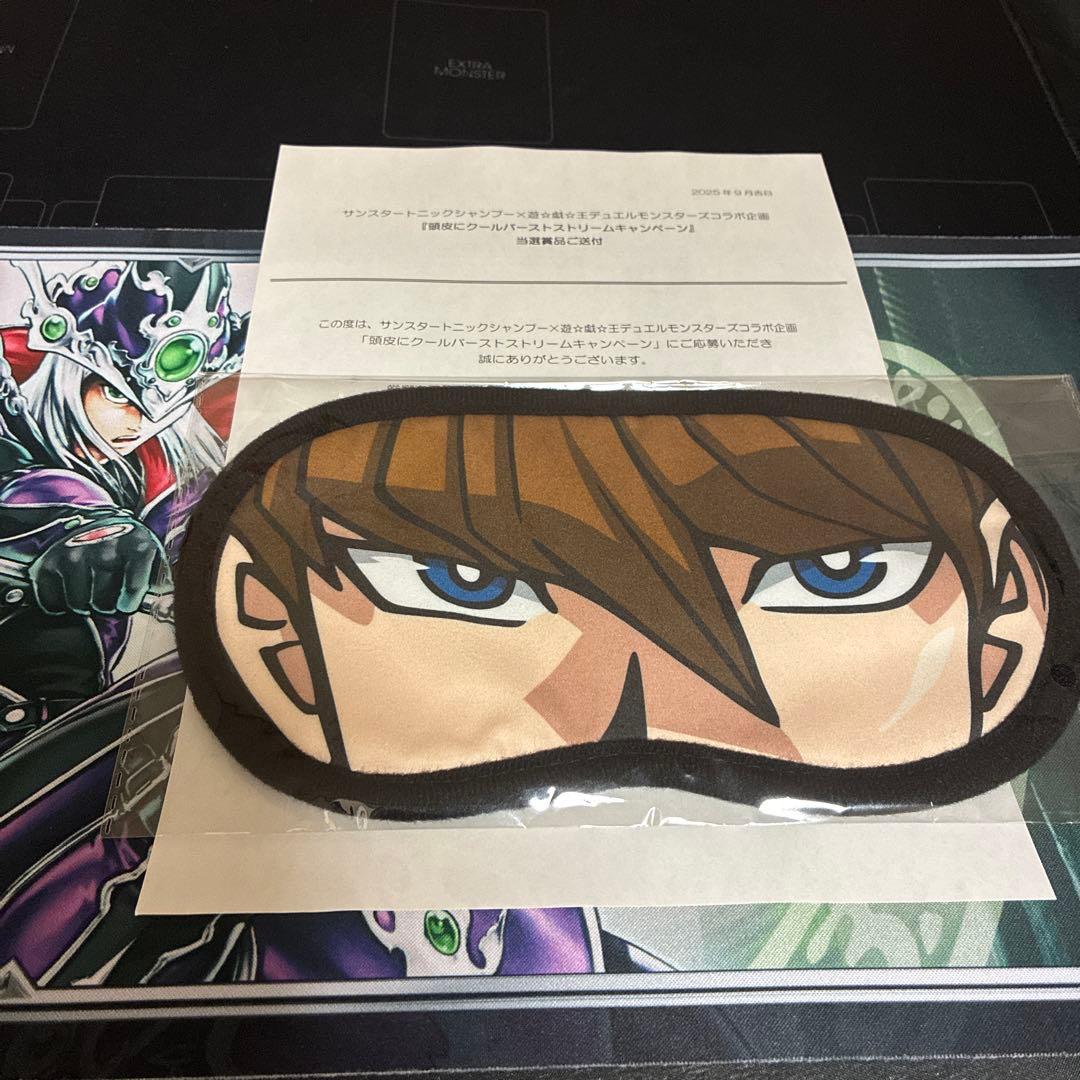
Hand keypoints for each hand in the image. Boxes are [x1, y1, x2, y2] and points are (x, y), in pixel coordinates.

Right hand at [30, 518, 165, 615]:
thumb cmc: (127, 548)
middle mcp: (104, 547)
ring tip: (92, 594)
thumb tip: (166, 608)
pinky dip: (62, 604)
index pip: (134, 587)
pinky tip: (72, 590)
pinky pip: (55, 601)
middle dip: (107, 606)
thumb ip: (160, 580)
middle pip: (104, 602)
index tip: (126, 604)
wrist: (93, 523)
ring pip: (80, 604)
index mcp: (136, 544)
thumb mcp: (150, 555)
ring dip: (85, 606)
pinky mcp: (50, 562)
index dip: (129, 602)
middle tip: (108, 599)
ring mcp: (74, 554)